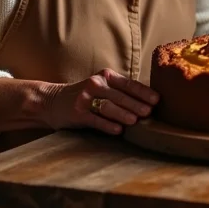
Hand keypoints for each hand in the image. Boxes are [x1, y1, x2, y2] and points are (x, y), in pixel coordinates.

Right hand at [43, 68, 158, 135]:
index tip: (156, 100)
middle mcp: (96, 84)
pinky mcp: (77, 112)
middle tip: (149, 112)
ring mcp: (85, 98)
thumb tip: (148, 102)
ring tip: (135, 121)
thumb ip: (120, 91)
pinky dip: (107, 125)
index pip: (128, 84)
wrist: (52, 101)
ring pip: (108, 106)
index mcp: (106, 76)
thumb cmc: (85, 96)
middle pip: (120, 95)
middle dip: (136, 104)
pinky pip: (94, 119)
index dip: (143, 92)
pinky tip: (117, 131)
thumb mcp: (102, 87)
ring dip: (123, 114)